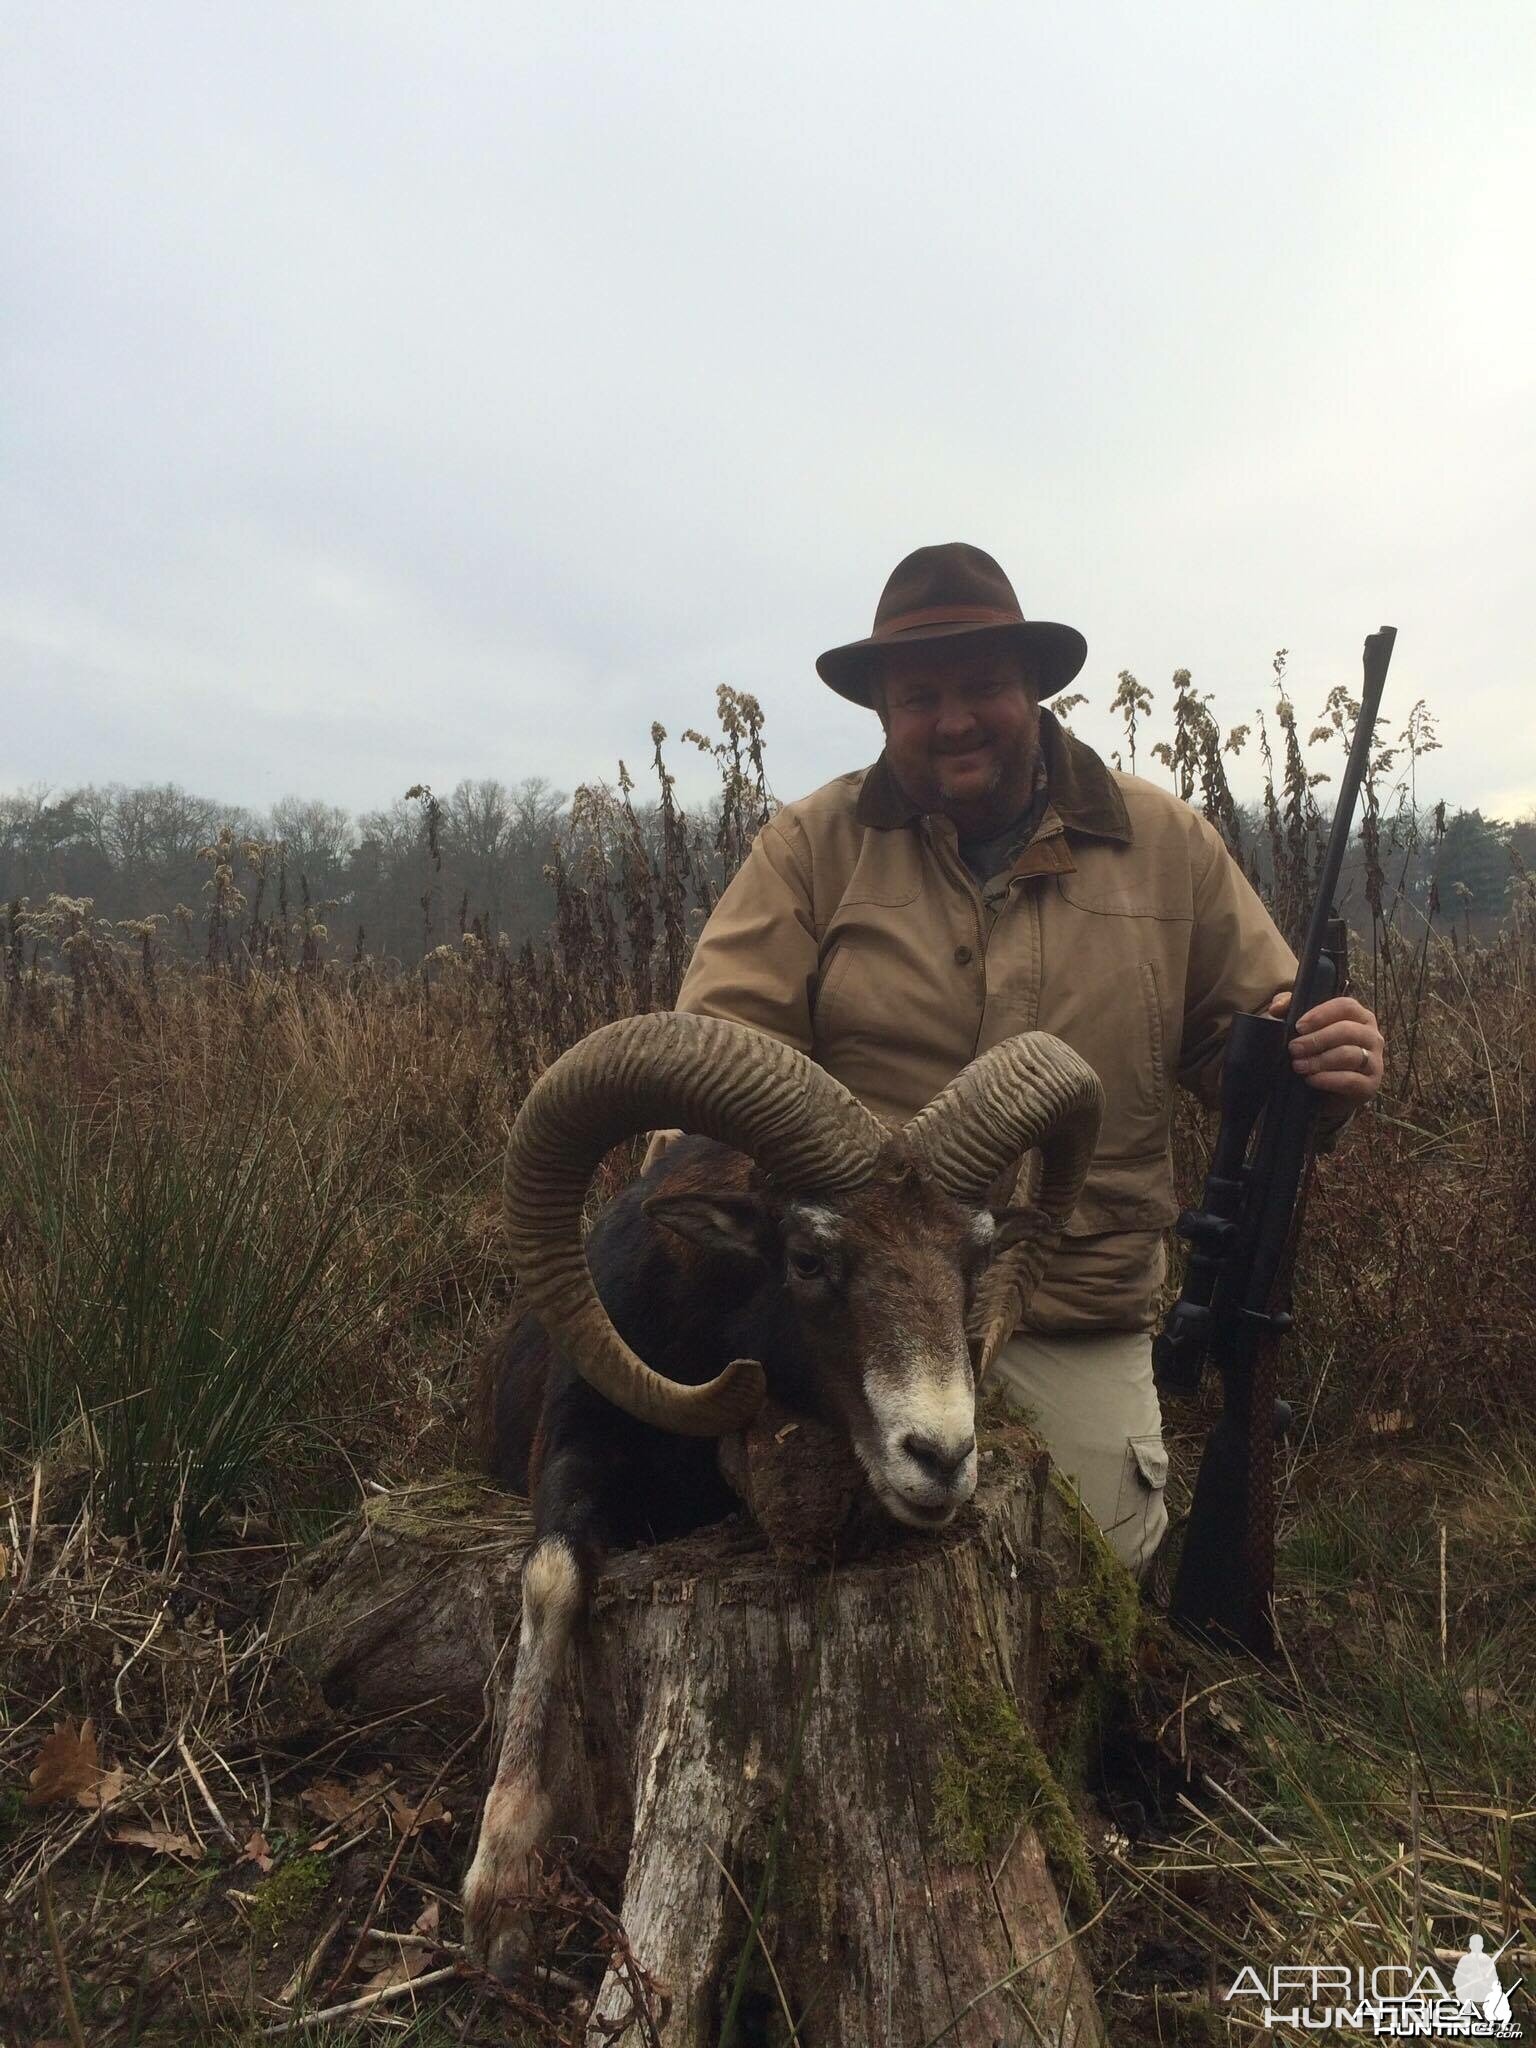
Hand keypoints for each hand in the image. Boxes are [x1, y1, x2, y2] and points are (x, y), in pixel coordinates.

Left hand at [1267, 990, 1384, 1105]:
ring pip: (1349, 1055)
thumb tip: (1276, 1008)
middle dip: (1316, 1039)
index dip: (1321, 1014)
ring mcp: (1374, 1061)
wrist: (1324, 1094)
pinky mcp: (1370, 1085)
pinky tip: (1311, 1079)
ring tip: (1298, 1066)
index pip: (1346, 1006)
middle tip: (1293, 1049)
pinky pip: (1351, 1080)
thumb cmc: (1316, 1053)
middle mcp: (1371, 1036)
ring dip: (1320, 1060)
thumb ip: (1290, 1009)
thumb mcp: (1303, 1029)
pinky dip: (1328, 1079)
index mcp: (1359, 1017)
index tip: (1299, 1026)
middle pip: (1347, 1030)